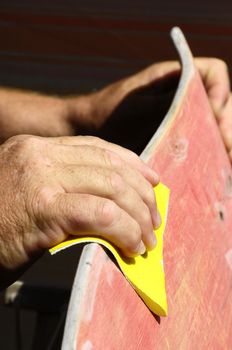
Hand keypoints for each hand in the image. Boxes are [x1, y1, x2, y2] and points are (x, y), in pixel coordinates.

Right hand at [0, 135, 159, 286]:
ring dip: (138, 216)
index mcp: (39, 147)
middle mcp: (40, 155)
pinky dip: (123, 230)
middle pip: (111, 167)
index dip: (133, 164)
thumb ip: (63, 183)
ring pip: (111, 188)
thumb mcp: (29, 188)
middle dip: (142, 194)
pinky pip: (99, 214)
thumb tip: (109, 196)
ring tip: (147, 239)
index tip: (153, 181)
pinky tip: (131, 245)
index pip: (99, 147)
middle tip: (154, 219)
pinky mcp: (42, 207)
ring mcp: (40, 178)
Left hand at [84, 58, 231, 158]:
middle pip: (219, 101)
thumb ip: (166, 106)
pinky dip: (207, 150)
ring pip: (211, 121)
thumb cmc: (105, 112)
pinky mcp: (173, 133)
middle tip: (226, 150)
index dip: (221, 92)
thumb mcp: (136, 108)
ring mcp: (177, 114)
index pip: (212, 73)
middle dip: (226, 124)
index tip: (216, 118)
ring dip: (221, 139)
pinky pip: (198, 137)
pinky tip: (209, 165)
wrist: (86, 127)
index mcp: (172, 77)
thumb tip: (199, 111)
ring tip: (224, 160)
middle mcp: (179, 93)